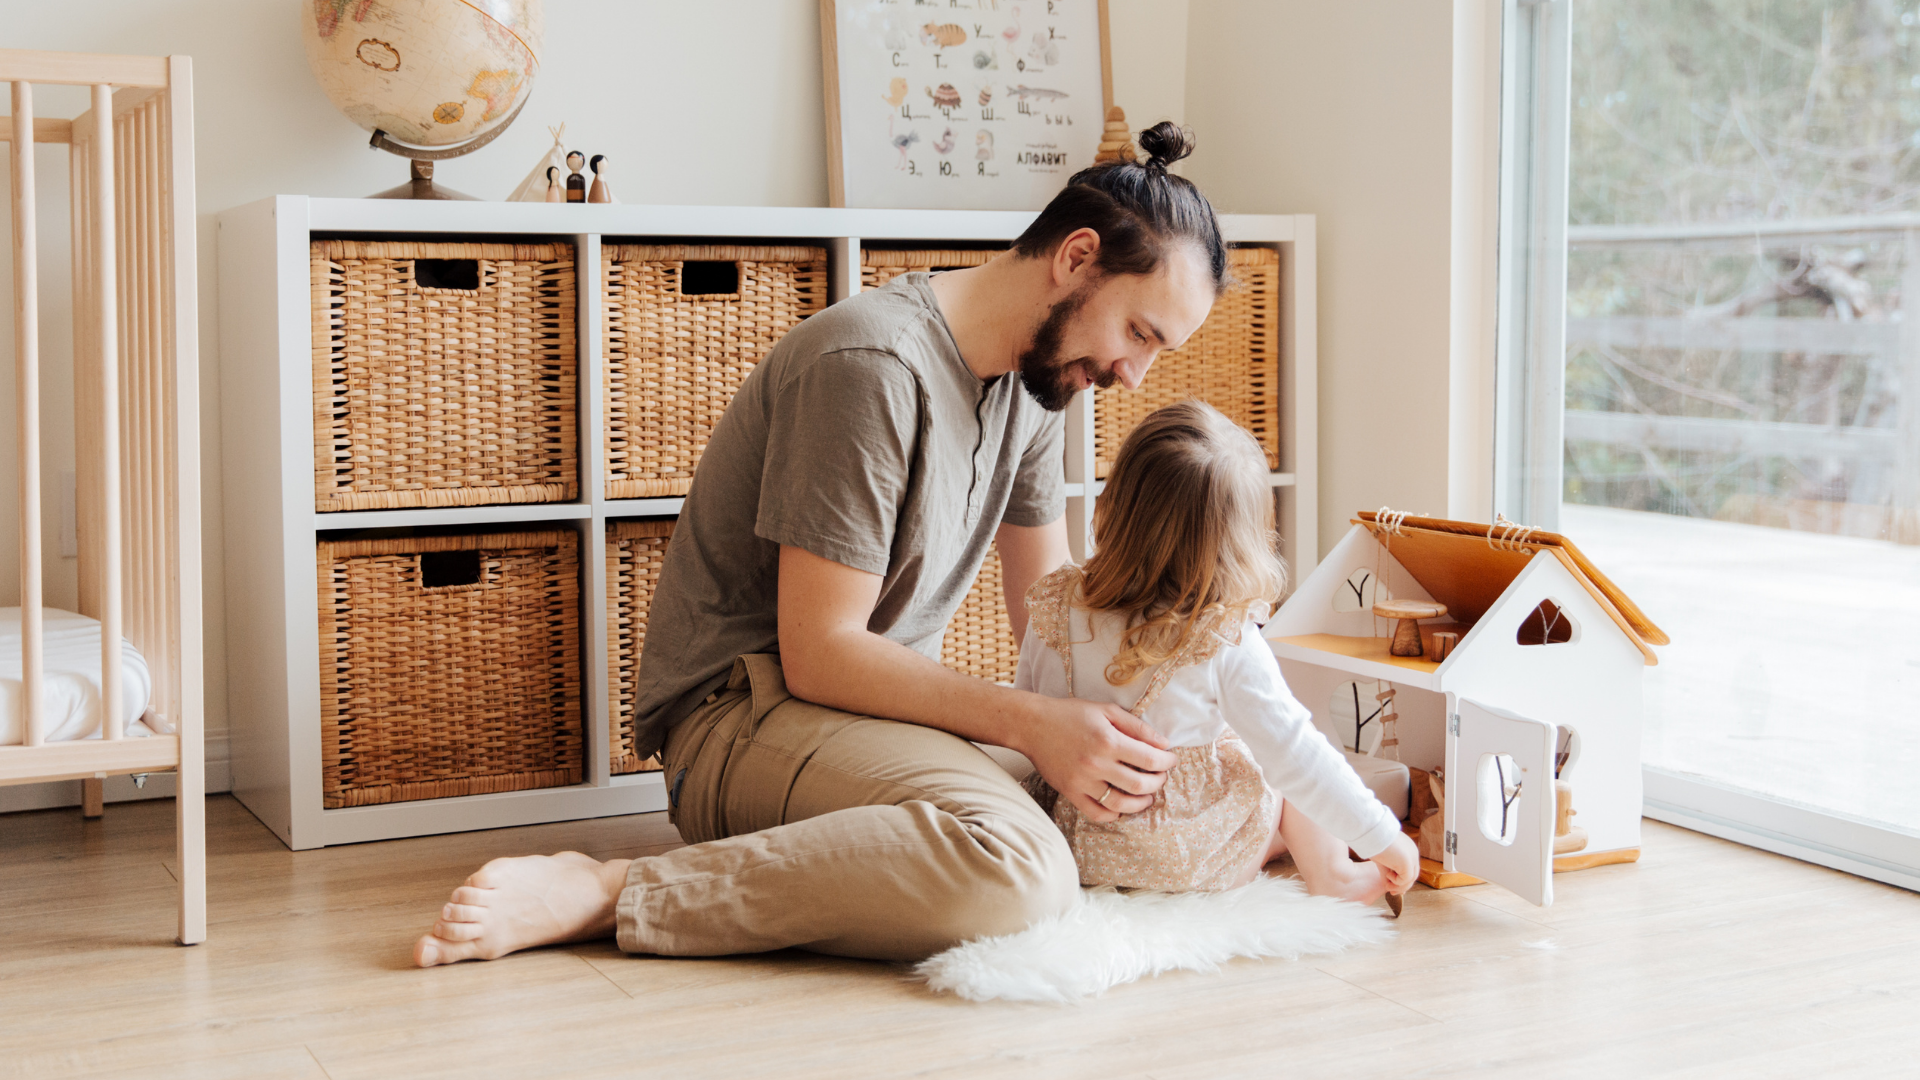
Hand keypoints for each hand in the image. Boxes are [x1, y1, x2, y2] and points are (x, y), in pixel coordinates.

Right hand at [1016, 697, 1177, 822]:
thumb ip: (1137, 727)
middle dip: (1158, 782)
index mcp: (1108, 740)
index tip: (1171, 760)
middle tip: (1160, 776)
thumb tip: (1164, 744)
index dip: (1167, 762)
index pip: (1149, 759)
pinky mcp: (1071, 793)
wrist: (1033, 725)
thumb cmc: (1071, 714)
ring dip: (1141, 803)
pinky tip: (1122, 807)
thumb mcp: (1106, 711)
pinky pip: (1098, 813)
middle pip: (1140, 784)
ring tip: (1147, 796)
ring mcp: (1083, 782)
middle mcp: (1097, 764)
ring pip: (1122, 803)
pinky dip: (1114, 814)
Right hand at [1371, 833, 1418, 894]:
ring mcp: (1412, 857)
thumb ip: (1387, 872)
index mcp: (1408, 849)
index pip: (1409, 868)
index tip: (1393, 888)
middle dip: (1402, 886)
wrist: (1371, 832)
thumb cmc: (1373, 842)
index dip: (1402, 880)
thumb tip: (1388, 886)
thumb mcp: (1382, 860)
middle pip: (1412, 875)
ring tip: (1388, 886)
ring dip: (1398, 886)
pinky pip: (1406, 879)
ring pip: (1410, 879)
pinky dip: (1397, 882)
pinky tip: (1388, 875)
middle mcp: (1413, 853)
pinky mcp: (1409, 862)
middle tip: (1391, 892)